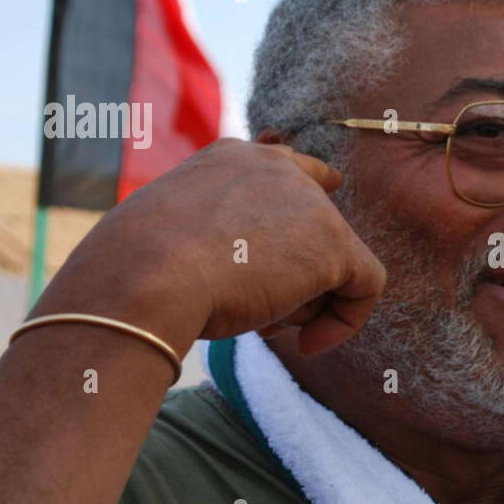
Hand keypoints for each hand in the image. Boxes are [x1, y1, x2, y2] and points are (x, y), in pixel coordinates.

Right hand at [33, 139, 386, 355]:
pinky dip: (344, 322)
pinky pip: (365, 286)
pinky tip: (307, 344)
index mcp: (230, 158)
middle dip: (295, 275)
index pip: (288, 169)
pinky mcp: (333, 245)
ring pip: (331, 263)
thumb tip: (228, 273)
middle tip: (259, 313)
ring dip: (300, 302)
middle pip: (314, 225)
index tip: (311, 222)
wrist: (145, 277)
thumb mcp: (168, 241)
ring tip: (257, 319)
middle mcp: (275, 167)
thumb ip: (208, 241)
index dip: (304, 205)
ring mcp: (310, 204)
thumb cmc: (137, 270)